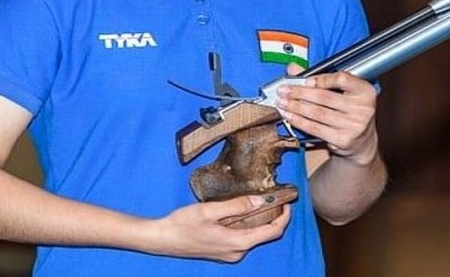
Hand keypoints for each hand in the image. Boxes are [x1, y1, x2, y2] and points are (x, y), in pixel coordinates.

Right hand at [149, 196, 290, 262]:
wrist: (162, 239)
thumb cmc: (182, 224)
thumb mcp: (210, 210)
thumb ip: (237, 205)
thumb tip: (261, 201)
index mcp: (237, 243)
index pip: (272, 232)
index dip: (284, 217)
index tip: (287, 201)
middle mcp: (237, 252)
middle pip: (265, 234)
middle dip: (272, 216)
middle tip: (272, 196)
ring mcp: (229, 253)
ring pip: (253, 235)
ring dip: (258, 219)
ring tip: (256, 199)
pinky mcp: (222, 251)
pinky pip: (242, 237)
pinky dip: (246, 224)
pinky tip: (239, 210)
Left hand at [277, 63, 377, 164]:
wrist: (361, 141)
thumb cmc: (349, 111)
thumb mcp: (342, 92)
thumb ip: (319, 78)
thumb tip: (293, 69)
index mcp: (365, 91)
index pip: (342, 79)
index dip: (321, 79)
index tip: (304, 80)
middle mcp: (363, 108)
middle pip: (324, 97)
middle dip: (299, 93)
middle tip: (283, 90)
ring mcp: (354, 125)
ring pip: (317, 113)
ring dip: (295, 107)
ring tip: (282, 102)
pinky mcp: (343, 140)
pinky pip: (315, 128)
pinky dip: (299, 121)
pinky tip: (289, 116)